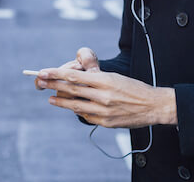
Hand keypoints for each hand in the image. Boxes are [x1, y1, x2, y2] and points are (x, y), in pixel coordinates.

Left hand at [37, 67, 176, 127]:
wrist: (153, 105)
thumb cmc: (133, 88)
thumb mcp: (114, 77)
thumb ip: (95, 78)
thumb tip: (75, 79)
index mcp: (105, 80)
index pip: (75, 76)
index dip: (57, 74)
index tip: (44, 71)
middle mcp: (103, 96)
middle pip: (72, 90)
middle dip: (53, 85)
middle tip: (40, 82)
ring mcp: (104, 111)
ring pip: (76, 106)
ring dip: (61, 102)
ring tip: (50, 98)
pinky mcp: (106, 122)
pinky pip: (86, 116)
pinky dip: (77, 111)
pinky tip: (72, 107)